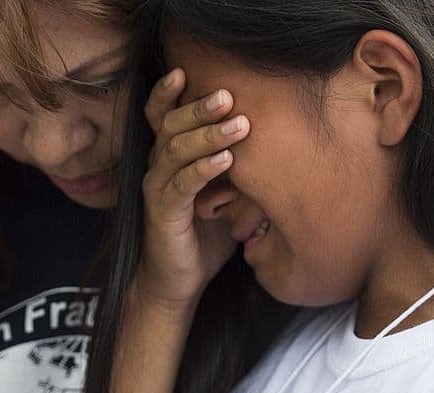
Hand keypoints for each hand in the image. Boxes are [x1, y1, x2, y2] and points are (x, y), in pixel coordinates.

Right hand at [138, 68, 250, 306]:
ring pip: (177, 150)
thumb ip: (240, 170)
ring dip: (208, 134)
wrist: (177, 282)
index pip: (162, 116)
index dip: (169, 93)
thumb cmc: (203, 237)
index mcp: (169, 158)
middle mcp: (158, 167)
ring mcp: (158, 189)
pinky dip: (204, 169)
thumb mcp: (227, 196)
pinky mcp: (163, 213)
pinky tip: (226, 159)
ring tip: (238, 124)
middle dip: (199, 107)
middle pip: (171, 126)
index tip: (186, 70)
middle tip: (227, 95)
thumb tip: (275, 146)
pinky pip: (182, 185)